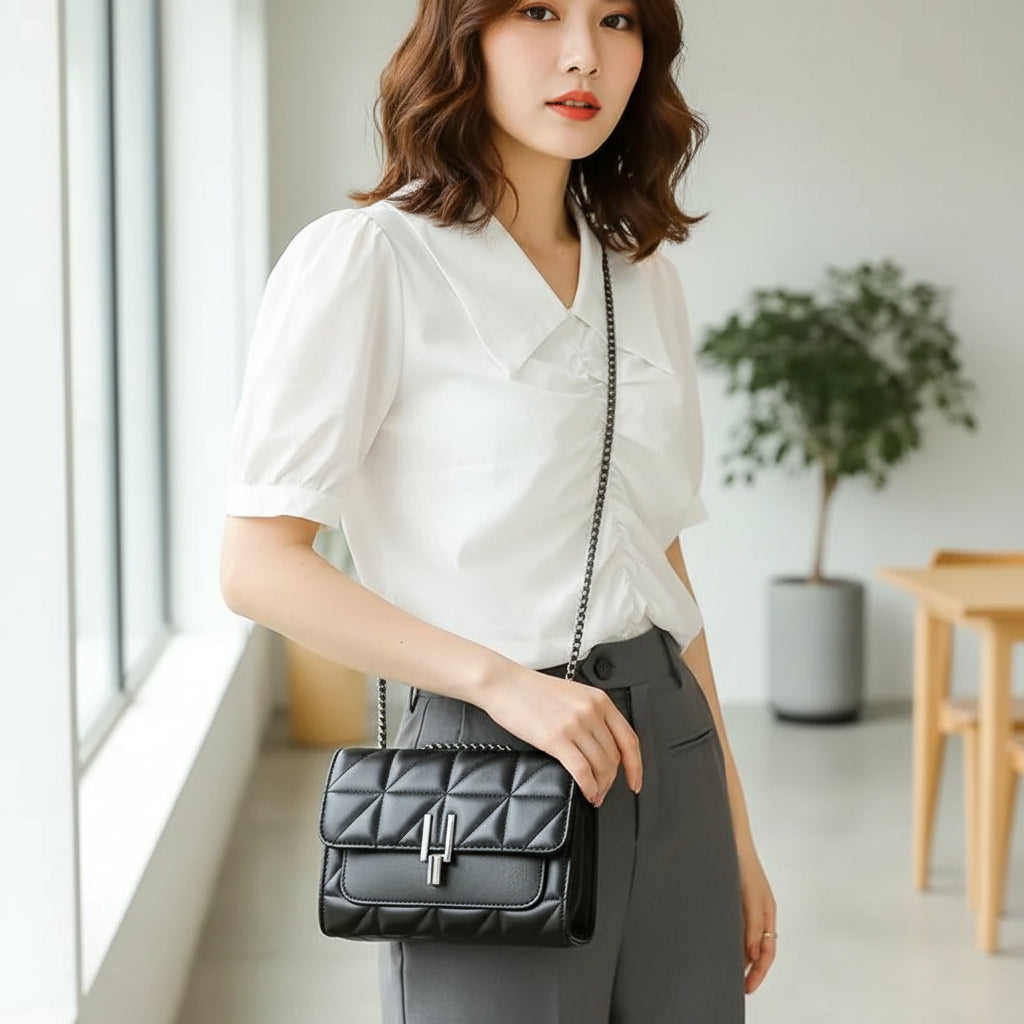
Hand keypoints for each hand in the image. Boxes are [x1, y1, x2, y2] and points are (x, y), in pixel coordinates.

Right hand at [479, 661, 642, 805]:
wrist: (505, 684)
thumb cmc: (533, 690)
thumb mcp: (573, 694)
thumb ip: (592, 715)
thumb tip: (604, 745)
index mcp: (599, 699)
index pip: (629, 739)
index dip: (636, 766)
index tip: (635, 781)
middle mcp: (591, 711)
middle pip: (615, 756)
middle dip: (612, 780)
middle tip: (604, 790)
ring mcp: (575, 724)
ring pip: (601, 766)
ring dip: (600, 786)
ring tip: (594, 794)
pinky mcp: (556, 738)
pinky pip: (582, 771)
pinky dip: (588, 787)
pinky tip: (586, 792)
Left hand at [738, 845, 776, 993]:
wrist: (727, 838)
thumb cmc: (742, 864)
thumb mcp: (751, 897)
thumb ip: (752, 926)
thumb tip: (754, 956)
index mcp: (767, 914)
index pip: (767, 951)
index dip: (759, 972)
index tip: (747, 988)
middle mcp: (758, 913)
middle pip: (758, 950)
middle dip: (750, 969)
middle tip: (736, 987)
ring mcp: (745, 907)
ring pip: (746, 941)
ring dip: (740, 957)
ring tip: (726, 972)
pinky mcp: (732, 901)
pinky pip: (735, 928)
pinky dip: (731, 942)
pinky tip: (719, 947)